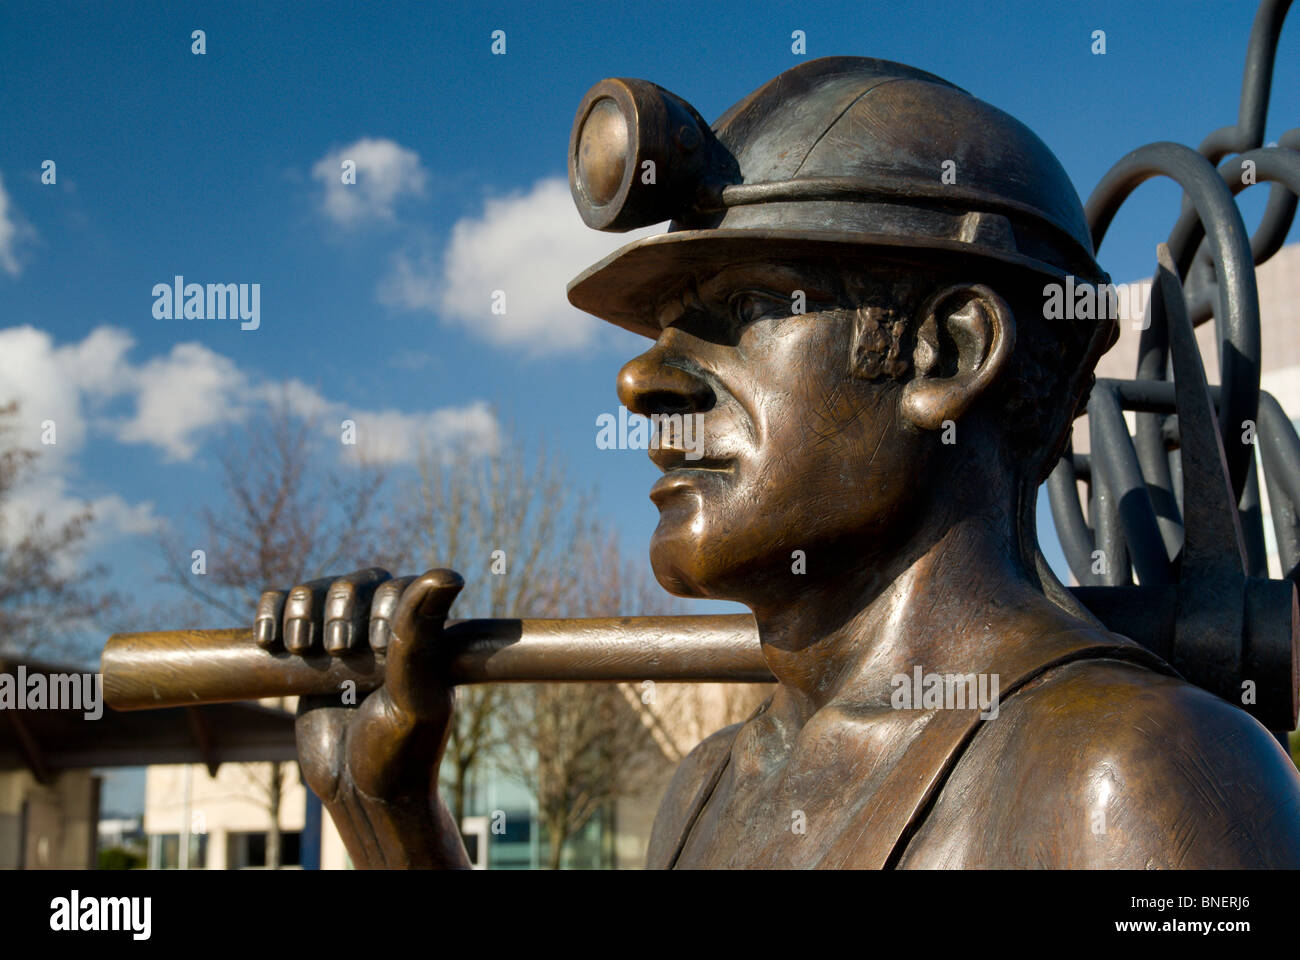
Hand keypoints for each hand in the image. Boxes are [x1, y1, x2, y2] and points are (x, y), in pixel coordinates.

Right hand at [253, 567, 470, 867]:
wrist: (361, 793)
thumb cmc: (400, 749)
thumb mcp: (412, 693)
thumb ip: (419, 636)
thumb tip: (449, 573)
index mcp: (422, 632)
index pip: (398, 587)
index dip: (379, 608)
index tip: (372, 651)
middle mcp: (384, 629)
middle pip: (355, 582)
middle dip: (338, 607)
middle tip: (336, 650)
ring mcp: (343, 639)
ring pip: (316, 590)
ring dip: (302, 607)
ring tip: (299, 647)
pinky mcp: (307, 655)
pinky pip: (283, 608)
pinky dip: (270, 611)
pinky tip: (267, 639)